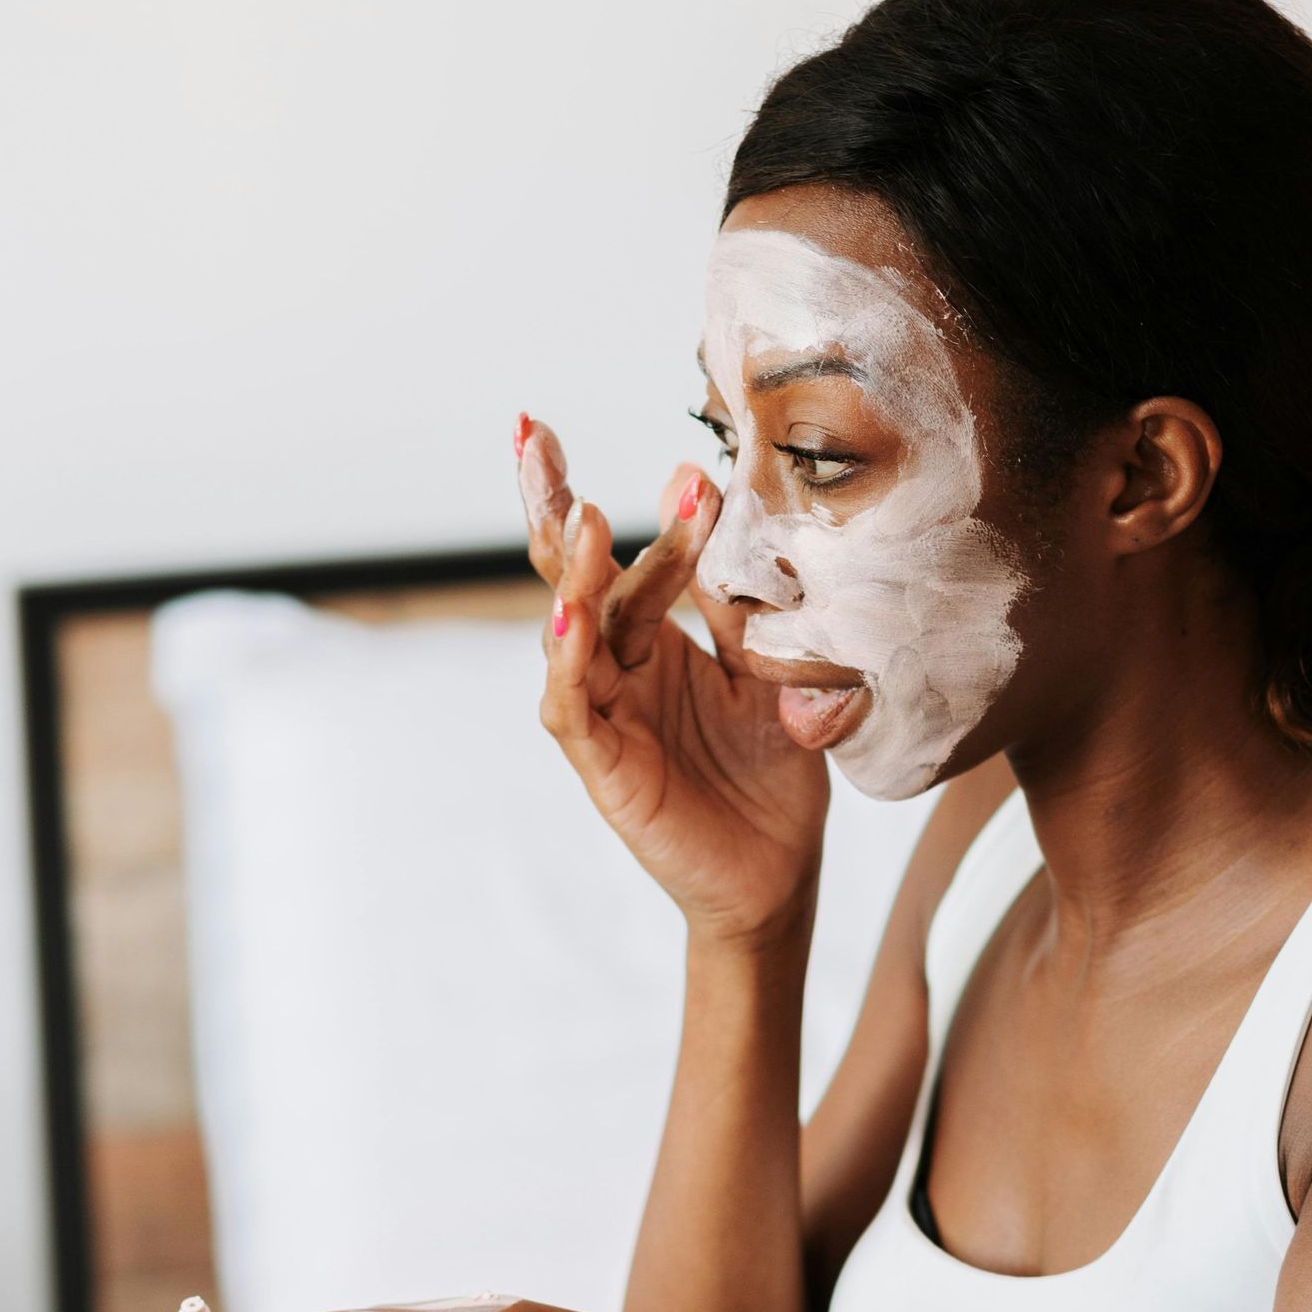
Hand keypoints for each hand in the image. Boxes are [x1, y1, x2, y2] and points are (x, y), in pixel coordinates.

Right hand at [516, 415, 827, 943]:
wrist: (779, 877)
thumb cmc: (772, 775)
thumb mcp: (776, 678)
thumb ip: (751, 616)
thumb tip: (740, 529)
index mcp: (658, 641)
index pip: (639, 560)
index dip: (659, 515)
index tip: (690, 461)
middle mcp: (620, 667)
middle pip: (575, 575)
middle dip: (554, 505)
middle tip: (532, 434)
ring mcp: (605, 715)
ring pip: (571, 631)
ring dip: (573, 574)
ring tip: (584, 517)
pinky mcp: (604, 767)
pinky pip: (572, 709)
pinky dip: (566, 662)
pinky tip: (570, 619)